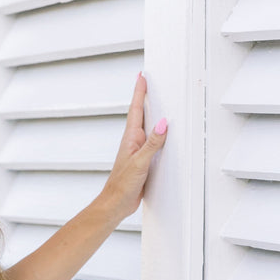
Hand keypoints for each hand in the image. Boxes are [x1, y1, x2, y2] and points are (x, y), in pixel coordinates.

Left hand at [101, 72, 167, 221]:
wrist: (116, 203)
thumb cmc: (122, 185)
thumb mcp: (140, 162)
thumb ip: (152, 143)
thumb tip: (163, 123)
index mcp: (131, 138)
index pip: (136, 109)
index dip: (139, 92)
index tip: (142, 76)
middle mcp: (133, 142)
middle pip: (141, 114)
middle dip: (144, 97)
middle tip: (147, 81)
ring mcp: (137, 150)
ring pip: (146, 127)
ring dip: (150, 113)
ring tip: (154, 99)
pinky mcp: (142, 160)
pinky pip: (151, 141)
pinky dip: (156, 133)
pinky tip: (159, 133)